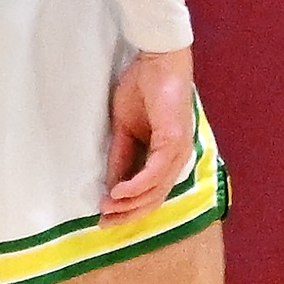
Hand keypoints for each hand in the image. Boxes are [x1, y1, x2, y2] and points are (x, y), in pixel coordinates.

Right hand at [104, 46, 196, 220]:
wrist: (156, 60)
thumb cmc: (143, 89)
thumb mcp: (124, 130)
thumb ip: (121, 157)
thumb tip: (111, 186)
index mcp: (167, 155)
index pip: (152, 192)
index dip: (130, 209)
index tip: (105, 219)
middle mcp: (177, 156)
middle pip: (156, 197)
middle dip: (129, 214)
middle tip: (104, 223)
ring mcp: (178, 149)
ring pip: (157, 189)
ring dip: (130, 204)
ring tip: (107, 209)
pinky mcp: (174, 139)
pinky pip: (156, 171)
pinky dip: (137, 185)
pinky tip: (118, 192)